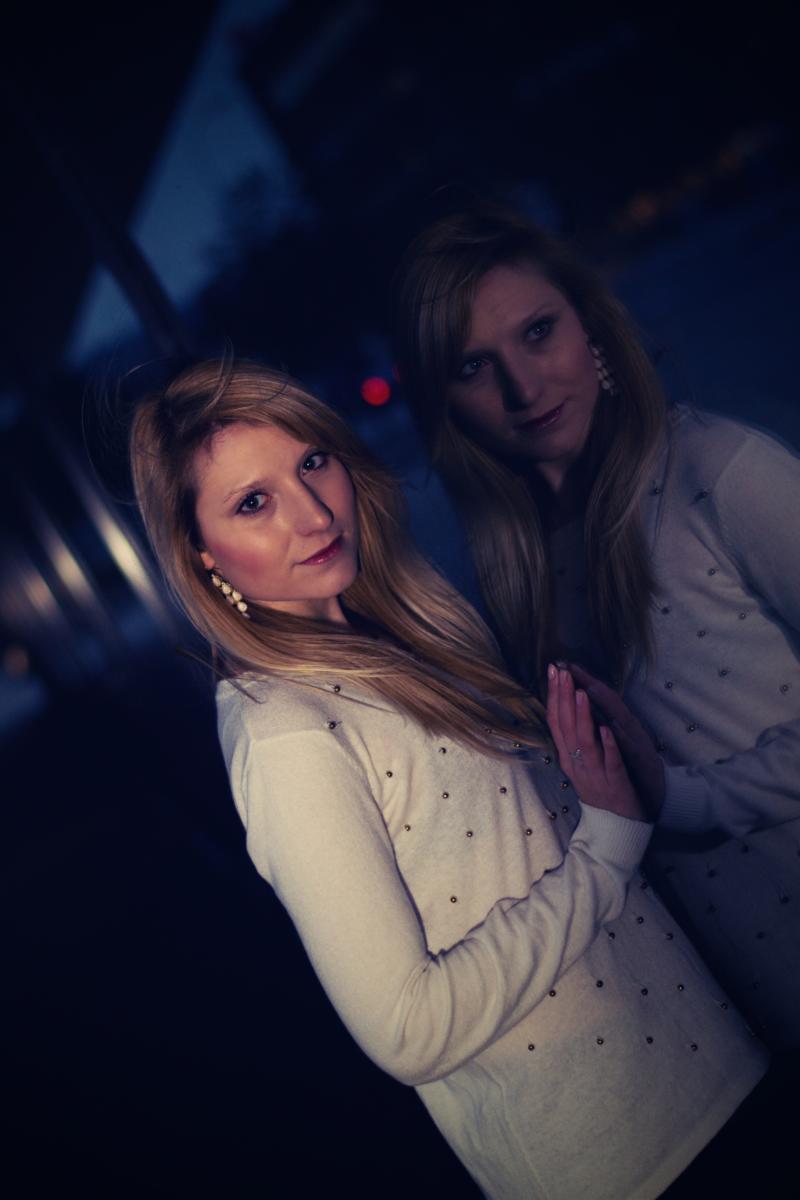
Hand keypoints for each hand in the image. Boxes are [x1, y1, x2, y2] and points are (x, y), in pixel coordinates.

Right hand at [546, 665, 646, 822]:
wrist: (619, 826)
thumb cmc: (602, 790)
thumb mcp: (581, 763)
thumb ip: (574, 739)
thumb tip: (565, 708)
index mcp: (568, 756)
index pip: (556, 721)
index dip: (553, 695)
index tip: (553, 670)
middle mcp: (576, 764)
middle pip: (566, 727)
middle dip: (563, 698)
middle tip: (562, 672)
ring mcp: (594, 774)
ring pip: (584, 743)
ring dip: (582, 717)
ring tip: (580, 692)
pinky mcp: (615, 785)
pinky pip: (610, 763)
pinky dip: (608, 745)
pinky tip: (607, 728)